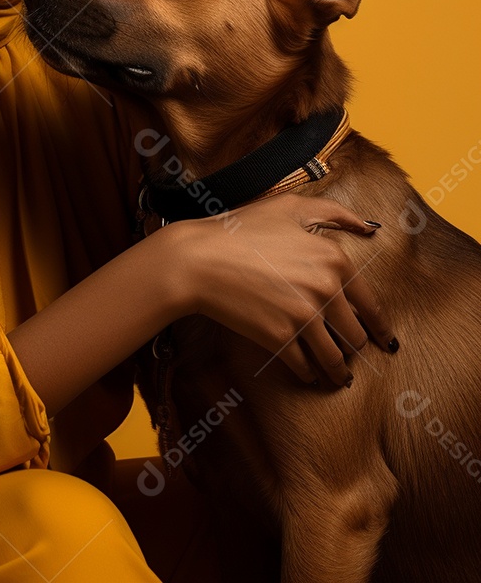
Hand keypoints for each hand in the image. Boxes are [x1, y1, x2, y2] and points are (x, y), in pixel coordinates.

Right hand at [167, 193, 395, 386]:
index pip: (371, 305)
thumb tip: (370, 227)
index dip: (381, 326)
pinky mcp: (279, 338)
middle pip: (356, 336)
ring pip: (335, 358)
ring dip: (339, 371)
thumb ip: (335, 213)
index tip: (386, 340)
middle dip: (357, 348)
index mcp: (335, 259)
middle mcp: (327, 290)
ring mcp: (304, 317)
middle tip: (353, 355)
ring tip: (338, 378)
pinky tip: (308, 375)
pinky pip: (305, 366)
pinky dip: (309, 375)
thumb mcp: (290, 207)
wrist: (198, 259)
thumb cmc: (241, 228)